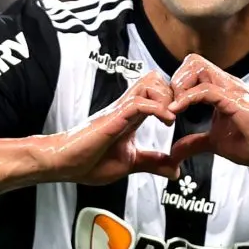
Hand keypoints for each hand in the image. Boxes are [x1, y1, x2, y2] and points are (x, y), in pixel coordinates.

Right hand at [47, 70, 179, 184]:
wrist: (64, 164)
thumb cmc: (89, 161)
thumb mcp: (130, 163)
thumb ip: (152, 163)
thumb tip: (175, 170)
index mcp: (132, 115)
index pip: (157, 90)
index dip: (174, 97)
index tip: (184, 115)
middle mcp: (127, 107)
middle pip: (155, 77)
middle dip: (173, 91)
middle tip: (180, 112)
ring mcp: (120, 110)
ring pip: (150, 82)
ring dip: (167, 97)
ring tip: (172, 116)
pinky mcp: (114, 117)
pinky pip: (141, 102)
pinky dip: (159, 109)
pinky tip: (167, 121)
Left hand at [168, 54, 248, 167]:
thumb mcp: (217, 144)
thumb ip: (195, 144)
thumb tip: (174, 152)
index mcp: (220, 90)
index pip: (192, 70)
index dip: (176, 85)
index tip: (168, 107)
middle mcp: (225, 84)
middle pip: (192, 61)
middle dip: (175, 80)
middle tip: (170, 104)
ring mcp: (231, 89)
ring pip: (197, 67)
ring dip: (180, 85)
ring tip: (174, 108)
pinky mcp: (236, 100)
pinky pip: (206, 90)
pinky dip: (186, 99)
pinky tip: (177, 112)